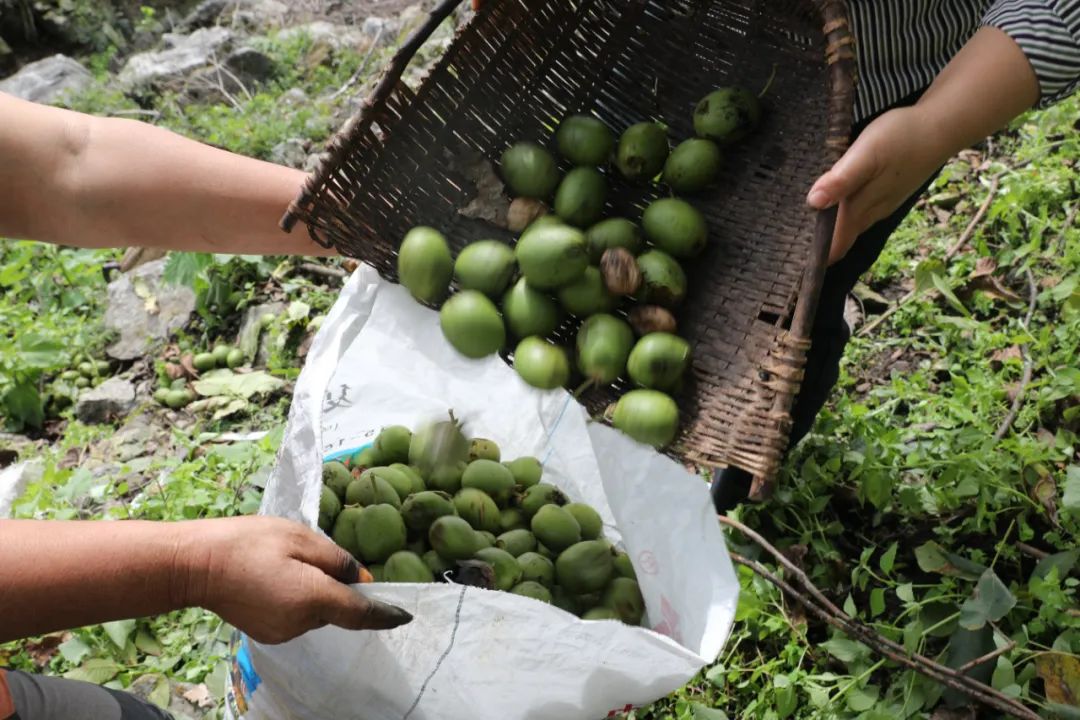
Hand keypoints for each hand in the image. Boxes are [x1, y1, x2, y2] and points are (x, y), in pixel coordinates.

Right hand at [179, 517, 411, 644]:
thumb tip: (363, 579)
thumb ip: (337, 560)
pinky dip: (297, 598)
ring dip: (315, 591)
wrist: (195, 564)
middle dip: (337, 586)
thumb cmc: (249, 542)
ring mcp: (282, 632)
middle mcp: (302, 624)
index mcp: (314, 599)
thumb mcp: (300, 537)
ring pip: (317, 611)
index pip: (361, 614)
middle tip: (314, 555)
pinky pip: (297, 615)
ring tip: (287, 562)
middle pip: (337, 608)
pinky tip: (275, 577)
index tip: (405, 615)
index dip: (386, 614)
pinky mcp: (267, 632)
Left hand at [806, 105, 941, 264]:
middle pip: (843, 238)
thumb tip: (814, 203)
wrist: (943, 126)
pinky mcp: (889, 193)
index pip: (835, 244)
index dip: (816, 258)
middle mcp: (872, 212)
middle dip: (822, 248)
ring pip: (853, 226)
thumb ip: (841, 180)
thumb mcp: (867, 154)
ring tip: (808, 236)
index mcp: (861, 207)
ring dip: (834, 233)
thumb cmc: (901, 138)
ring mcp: (883, 204)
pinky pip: (863, 212)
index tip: (794, 267)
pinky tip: (836, 209)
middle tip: (793, 254)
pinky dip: (846, 216)